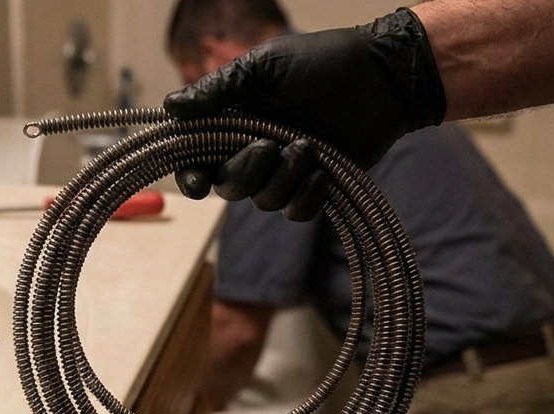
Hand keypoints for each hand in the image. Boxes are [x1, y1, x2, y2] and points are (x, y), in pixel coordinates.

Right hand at [164, 8, 445, 220]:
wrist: (382, 76)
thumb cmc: (323, 62)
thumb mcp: (265, 67)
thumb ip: (219, 89)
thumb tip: (171, 106)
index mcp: (234, 121)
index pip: (198, 158)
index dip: (191, 175)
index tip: (197, 183)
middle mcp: (252, 149)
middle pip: (228, 186)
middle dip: (245, 172)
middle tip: (269, 146)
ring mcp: (284, 170)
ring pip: (263, 200)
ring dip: (283, 177)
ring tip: (310, 146)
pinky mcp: (314, 185)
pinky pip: (296, 211)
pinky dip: (307, 196)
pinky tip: (323, 172)